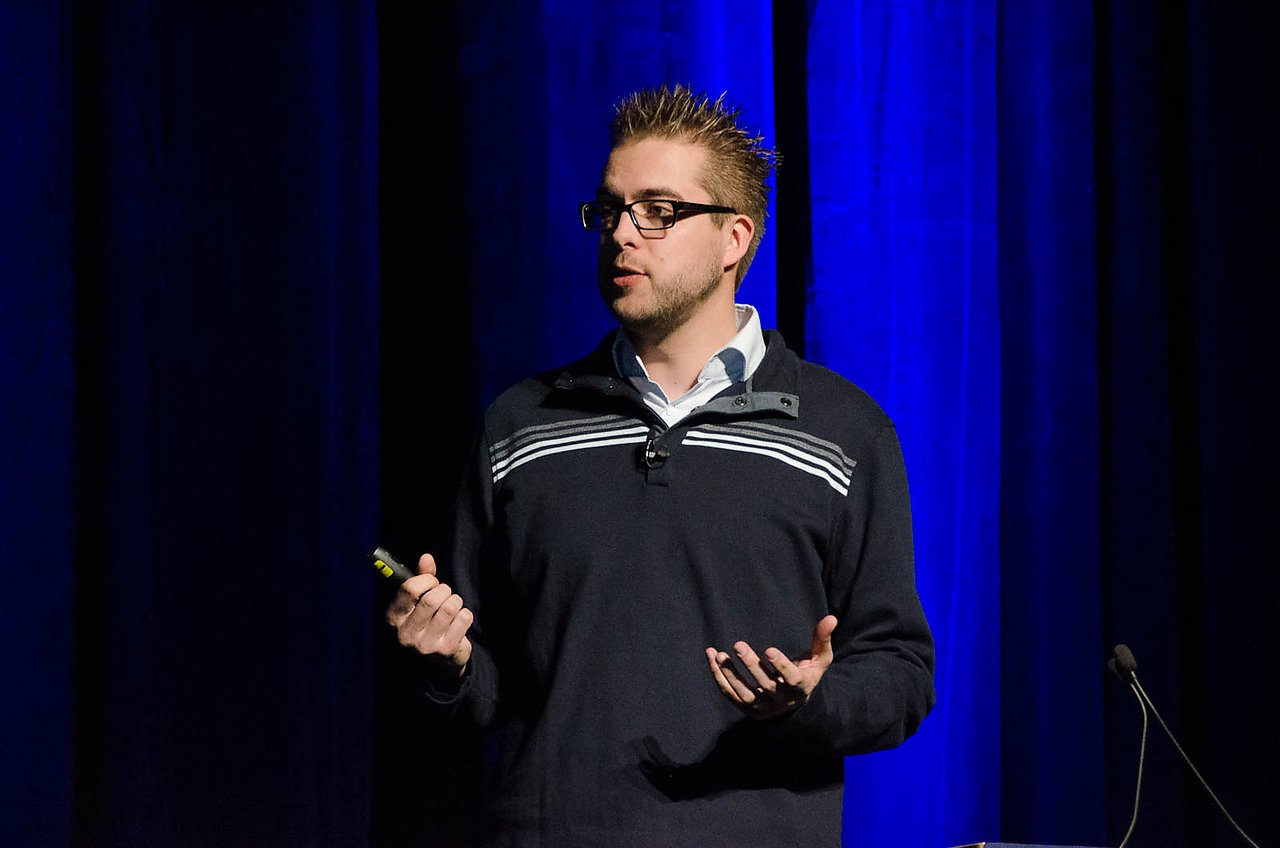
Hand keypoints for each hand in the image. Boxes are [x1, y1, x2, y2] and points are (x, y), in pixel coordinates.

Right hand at [384, 554, 472, 675]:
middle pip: (432, 599)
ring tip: (453, 606)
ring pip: (450, 607)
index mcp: (393, 618)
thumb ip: (421, 578)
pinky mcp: (445, 650)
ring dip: (456, 601)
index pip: (409, 589)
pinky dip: (465, 615)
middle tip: (445, 594)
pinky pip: (464, 618)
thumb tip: (426, 557)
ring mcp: (425, 644)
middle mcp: (406, 633)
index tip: (432, 582)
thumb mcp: (418, 601)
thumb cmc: (426, 622)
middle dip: (444, 591)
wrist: (438, 661)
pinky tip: (459, 621)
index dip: (426, 580)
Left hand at [705, 615, 836, 718]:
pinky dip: (719, 678)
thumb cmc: (806, 673)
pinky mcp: (747, 709)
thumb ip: (822, 639)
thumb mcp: (819, 658)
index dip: (781, 666)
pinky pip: (730, 694)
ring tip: (719, 655)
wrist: (794, 703)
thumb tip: (831, 618)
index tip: (769, 650)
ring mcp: (763, 707)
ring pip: (744, 694)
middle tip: (738, 644)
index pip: (791, 679)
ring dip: (730, 674)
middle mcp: (781, 701)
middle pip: (764, 685)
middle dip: (751, 665)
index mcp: (800, 688)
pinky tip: (712, 658)